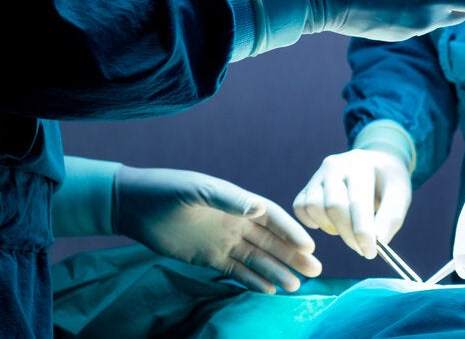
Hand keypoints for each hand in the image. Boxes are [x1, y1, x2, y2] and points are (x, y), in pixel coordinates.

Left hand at [113, 166, 321, 293]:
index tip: (309, 247)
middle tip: (316, 271)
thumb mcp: (197, 190)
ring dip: (277, 271)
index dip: (291, 232)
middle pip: (271, 241)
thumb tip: (258, 209)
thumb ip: (228, 199)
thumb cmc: (167, 190)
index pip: (272, 218)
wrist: (133, 205)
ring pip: (257, 259)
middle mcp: (236, 222)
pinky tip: (269, 290)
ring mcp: (224, 241)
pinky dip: (252, 280)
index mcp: (237, 202)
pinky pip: (236, 271)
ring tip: (296, 286)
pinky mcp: (208, 257)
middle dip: (293, 255)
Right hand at [293, 149, 410, 258]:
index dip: (362, 230)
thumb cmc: (388, 183)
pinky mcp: (308, 185)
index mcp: (361, 165)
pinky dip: (311, 221)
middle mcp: (336, 165)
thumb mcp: (400, 195)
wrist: (375, 164)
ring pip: (313, 206)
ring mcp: (319, 174)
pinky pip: (300, 207)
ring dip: (331, 227)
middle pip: (333, 206)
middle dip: (348, 234)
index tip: (370, 252)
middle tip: (363, 250)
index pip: (357, 201)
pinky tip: (330, 224)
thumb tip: (380, 241)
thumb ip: (392, 217)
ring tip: (348, 230)